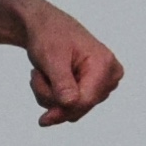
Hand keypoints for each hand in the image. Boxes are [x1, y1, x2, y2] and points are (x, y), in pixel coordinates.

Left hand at [12, 0, 123, 127]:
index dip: (63, 111)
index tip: (43, 120)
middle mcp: (110, 75)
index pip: (85, 101)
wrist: (45, 26)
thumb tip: (71, 104)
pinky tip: (49, 78)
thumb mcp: (51, 57)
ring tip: (42, 73)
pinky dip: (53, 96)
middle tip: (35, 76)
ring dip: (49, 95)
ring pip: (72, 109)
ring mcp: (103, 83)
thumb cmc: (49, 35)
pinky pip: (71, 107)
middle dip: (52, 97)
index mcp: (104, 64)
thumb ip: (62, 83)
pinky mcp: (93, 89)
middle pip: (79, 107)